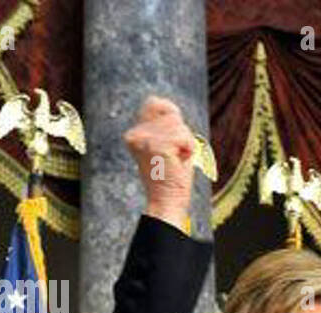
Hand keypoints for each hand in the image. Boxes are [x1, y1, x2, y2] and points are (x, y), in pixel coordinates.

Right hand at [123, 95, 195, 226]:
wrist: (167, 202)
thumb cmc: (172, 177)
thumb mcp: (167, 146)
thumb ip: (166, 126)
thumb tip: (171, 109)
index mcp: (133, 135)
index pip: (154, 102)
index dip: (171, 112)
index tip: (175, 137)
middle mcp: (134, 135)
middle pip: (171, 114)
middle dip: (182, 134)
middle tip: (175, 156)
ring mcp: (144, 140)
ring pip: (179, 125)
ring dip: (186, 143)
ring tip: (176, 160)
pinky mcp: (156, 146)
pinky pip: (184, 136)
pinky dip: (188, 149)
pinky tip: (178, 162)